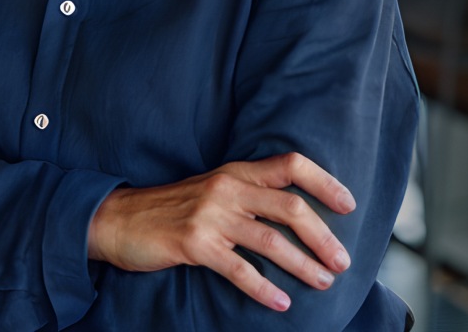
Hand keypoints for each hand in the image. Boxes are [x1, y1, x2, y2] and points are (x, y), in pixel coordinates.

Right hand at [87, 152, 355, 311]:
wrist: (119, 219)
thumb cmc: (172, 209)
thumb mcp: (214, 189)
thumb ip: (249, 195)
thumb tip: (296, 215)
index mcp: (237, 172)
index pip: (291, 164)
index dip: (325, 182)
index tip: (349, 205)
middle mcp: (228, 188)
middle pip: (290, 206)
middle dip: (323, 235)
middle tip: (343, 261)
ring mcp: (211, 216)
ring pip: (271, 240)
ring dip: (303, 264)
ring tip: (323, 282)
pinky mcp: (195, 244)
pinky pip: (239, 269)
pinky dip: (264, 288)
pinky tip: (281, 303)